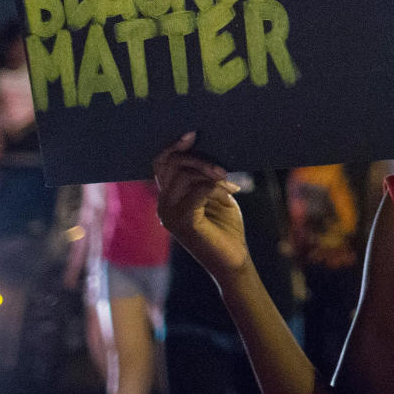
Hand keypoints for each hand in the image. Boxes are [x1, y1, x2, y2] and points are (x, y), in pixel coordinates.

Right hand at [153, 132, 250, 279]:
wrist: (234, 259)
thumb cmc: (226, 226)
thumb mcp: (215, 193)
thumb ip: (205, 175)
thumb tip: (205, 147)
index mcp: (168, 196)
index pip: (160, 163)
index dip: (172, 146)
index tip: (191, 133)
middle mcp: (163, 204)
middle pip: (173, 164)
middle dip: (200, 160)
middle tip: (223, 170)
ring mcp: (170, 215)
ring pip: (185, 175)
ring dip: (212, 174)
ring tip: (229, 185)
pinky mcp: (183, 223)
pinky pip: (198, 190)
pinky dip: (216, 187)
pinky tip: (230, 193)